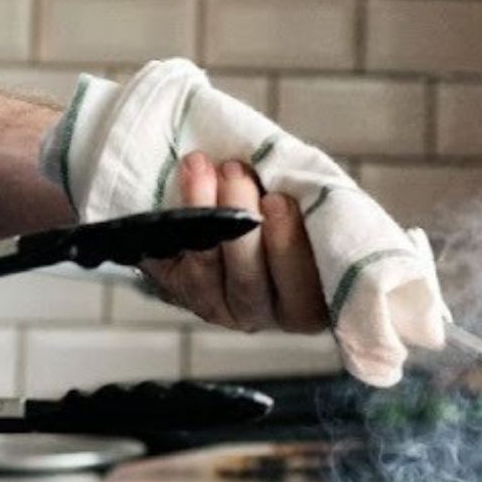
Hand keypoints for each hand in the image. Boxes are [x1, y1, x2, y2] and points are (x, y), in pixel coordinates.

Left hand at [141, 151, 331, 334]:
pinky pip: (168, 261)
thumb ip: (310, 211)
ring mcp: (215, 306)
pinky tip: (177, 186)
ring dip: (200, 212)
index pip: (301, 286)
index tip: (276, 199)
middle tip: (234, 170)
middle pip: (247, 278)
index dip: (286, 243)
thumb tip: (288, 182)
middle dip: (238, 218)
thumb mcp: (312, 220)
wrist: (244, 224)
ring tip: (200, 167)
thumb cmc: (293, 220)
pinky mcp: (178, 289)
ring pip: (203, 269)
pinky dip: (171, 224)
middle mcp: (259, 314)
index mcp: (304, 306)